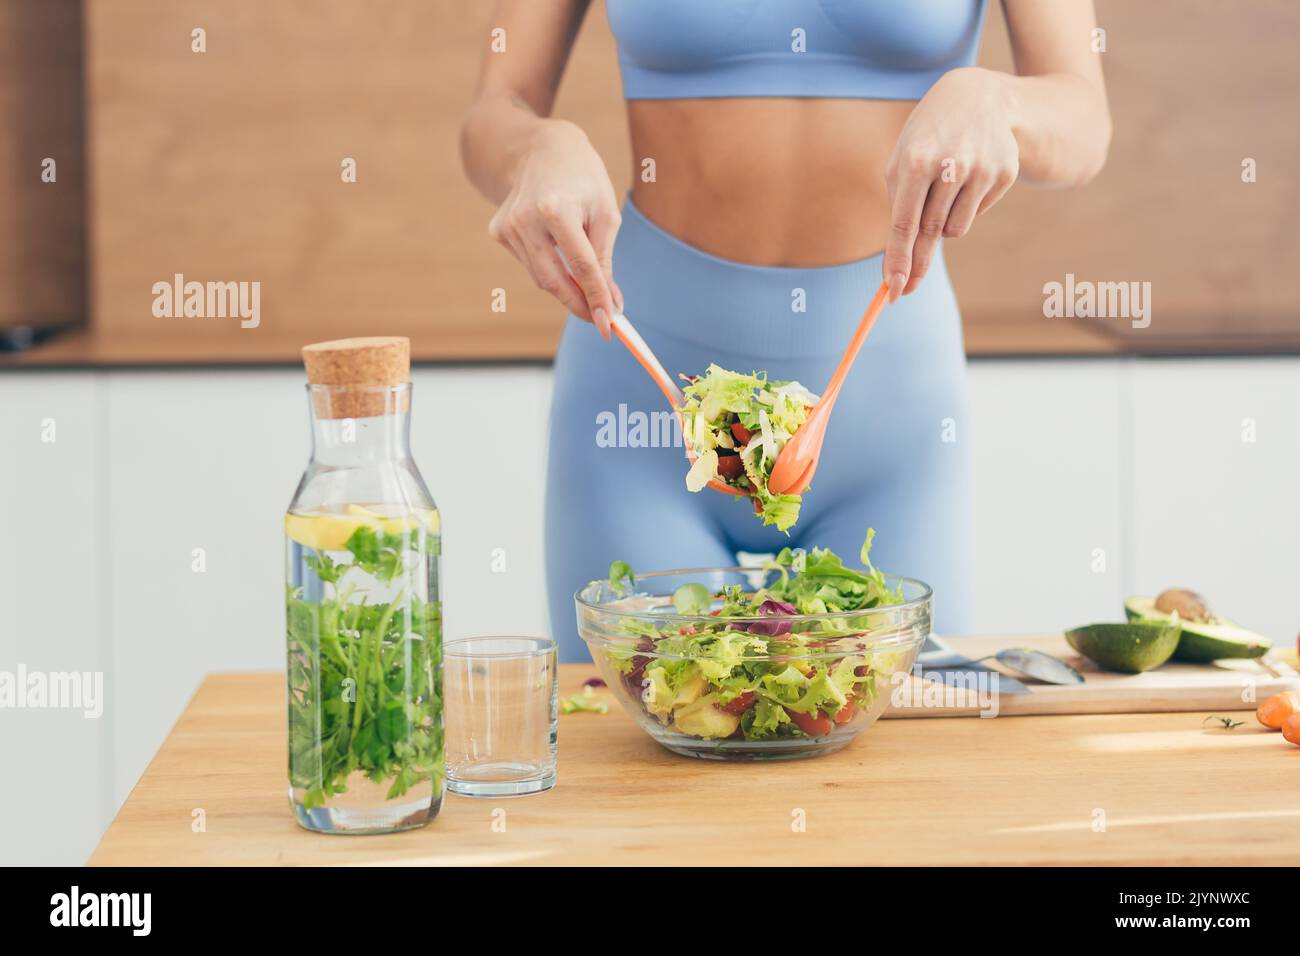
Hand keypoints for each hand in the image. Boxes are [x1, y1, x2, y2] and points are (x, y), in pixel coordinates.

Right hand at [488, 119, 622, 338]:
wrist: (540, 147)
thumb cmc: (582, 177)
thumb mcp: (604, 212)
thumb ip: (605, 260)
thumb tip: (610, 303)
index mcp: (555, 209)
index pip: (580, 266)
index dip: (596, 298)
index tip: (609, 324)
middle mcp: (524, 219)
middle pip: (554, 280)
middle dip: (579, 304)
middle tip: (601, 318)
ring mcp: (506, 226)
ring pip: (541, 277)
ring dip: (566, 287)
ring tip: (587, 283)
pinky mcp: (498, 232)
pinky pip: (530, 264)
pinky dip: (549, 267)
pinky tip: (556, 246)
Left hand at [883, 68, 1019, 300]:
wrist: (979, 98)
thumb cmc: (928, 138)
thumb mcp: (903, 163)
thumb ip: (898, 211)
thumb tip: (897, 265)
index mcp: (917, 161)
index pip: (905, 222)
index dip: (899, 259)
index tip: (893, 290)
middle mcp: (951, 165)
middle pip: (930, 232)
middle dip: (916, 261)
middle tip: (906, 286)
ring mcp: (983, 169)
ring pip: (955, 229)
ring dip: (943, 224)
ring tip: (943, 190)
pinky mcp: (1005, 173)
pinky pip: (976, 214)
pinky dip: (966, 207)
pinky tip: (968, 176)